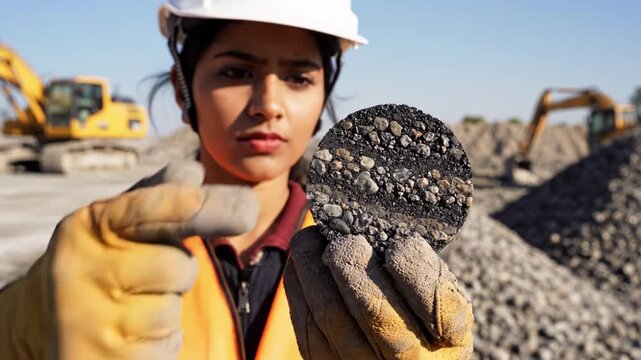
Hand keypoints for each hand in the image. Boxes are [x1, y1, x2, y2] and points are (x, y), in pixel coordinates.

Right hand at [0, 160, 257, 358]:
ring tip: (128, 308)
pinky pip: (164, 347)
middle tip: (145, 275)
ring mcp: (88, 321)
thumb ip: (157, 196)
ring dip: (164, 309)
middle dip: (176, 272)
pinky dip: (157, 342)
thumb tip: (193, 170)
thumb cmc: (101, 261)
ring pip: (171, 310)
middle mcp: (81, 271)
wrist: (42, 320)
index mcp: (89, 226)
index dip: (204, 207)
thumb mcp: (118, 223)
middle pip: (177, 266)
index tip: (249, 209)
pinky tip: (127, 337)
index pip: (154, 209)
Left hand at [284, 227, 473, 359]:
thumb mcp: (444, 298)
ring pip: (332, 318)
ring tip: (308, 240)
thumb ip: (426, 271)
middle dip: (354, 269)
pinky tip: (298, 265)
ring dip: (314, 272)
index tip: (402, 244)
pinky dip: (299, 291)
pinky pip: (308, 330)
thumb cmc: (424, 316)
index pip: (440, 308)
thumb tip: (378, 225)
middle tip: (346, 241)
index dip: (416, 272)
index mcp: (450, 340)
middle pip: (377, 314)